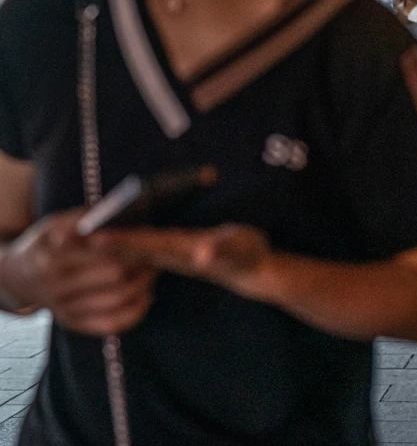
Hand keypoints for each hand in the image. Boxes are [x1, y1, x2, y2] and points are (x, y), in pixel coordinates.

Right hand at [1, 211, 155, 335]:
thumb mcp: (52, 226)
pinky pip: (113, 324)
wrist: (19, 278)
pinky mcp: (74, 325)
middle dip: (141, 263)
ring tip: (152, 270)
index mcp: (51, 262)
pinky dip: (136, 311)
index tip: (147, 236)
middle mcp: (57, 290)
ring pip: (120, 300)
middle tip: (156, 253)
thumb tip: (106, 213)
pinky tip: (145, 295)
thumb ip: (78, 219)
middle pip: (116, 276)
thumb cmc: (44, 246)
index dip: (131, 245)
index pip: (104, 253)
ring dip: (144, 284)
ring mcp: (65, 311)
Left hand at [92, 224, 271, 300]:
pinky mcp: (176, 255)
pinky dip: (126, 245)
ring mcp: (173, 257)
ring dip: (111, 244)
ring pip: (135, 251)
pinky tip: (112, 242)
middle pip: (131, 250)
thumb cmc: (247, 255)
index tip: (90, 235)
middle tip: (72, 235)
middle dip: (104, 243)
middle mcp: (172, 255)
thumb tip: (201, 254)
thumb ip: (221, 250)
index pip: (142, 245)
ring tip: (83, 236)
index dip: (117, 239)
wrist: (253, 273)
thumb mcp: (239, 249)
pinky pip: (144, 251)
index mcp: (182, 250)